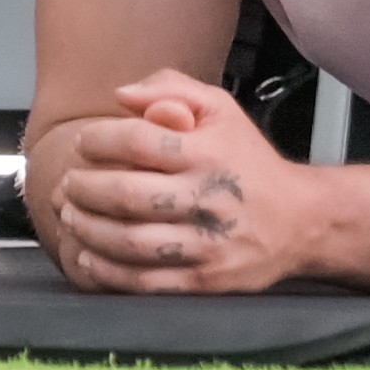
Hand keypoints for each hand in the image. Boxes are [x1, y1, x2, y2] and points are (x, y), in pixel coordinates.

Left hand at [35, 71, 323, 294]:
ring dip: (89, 230)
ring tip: (70, 216)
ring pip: (132, 242)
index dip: (99, 140)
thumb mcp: (221, 109)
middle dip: (85, 188)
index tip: (83, 143)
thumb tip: (121, 94)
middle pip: (129, 195)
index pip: (140, 142)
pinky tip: (88, 256)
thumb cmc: (250, 161)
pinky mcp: (207, 280)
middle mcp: (210, 198)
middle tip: (67, 184)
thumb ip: (171, 88)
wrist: (302, 221)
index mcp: (210, 152)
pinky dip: (109, 271)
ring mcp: (208, 244)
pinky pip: (147, 282)